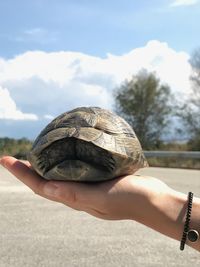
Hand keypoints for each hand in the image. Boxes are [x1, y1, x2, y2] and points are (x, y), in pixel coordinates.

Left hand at [0, 156, 169, 220]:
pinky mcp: (98, 176)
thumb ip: (76, 195)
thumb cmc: (130, 199)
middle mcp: (78, 192)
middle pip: (46, 180)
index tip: (5, 159)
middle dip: (28, 169)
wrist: (152, 199)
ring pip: (59, 173)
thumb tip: (46, 188)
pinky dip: (65, 158)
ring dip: (45, 163)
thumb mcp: (102, 199)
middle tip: (14, 156)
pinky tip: (67, 149)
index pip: (40, 186)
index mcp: (75, 198)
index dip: (21, 174)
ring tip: (36, 151)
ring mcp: (88, 184)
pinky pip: (75, 166)